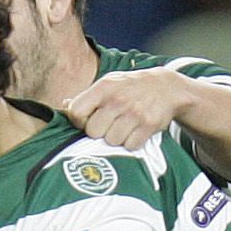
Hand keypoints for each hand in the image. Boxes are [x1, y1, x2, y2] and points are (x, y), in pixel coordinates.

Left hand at [62, 68, 192, 150]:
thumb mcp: (108, 83)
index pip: (77, 112)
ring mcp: (134, 113)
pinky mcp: (148, 126)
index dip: (79, 121)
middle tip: (109, 125)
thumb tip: (65, 106)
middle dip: (99, 132)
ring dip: (116, 138)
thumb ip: (87, 96)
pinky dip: (131, 143)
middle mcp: (118, 100)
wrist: (166, 87)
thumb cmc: (130, 87)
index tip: (87, 120)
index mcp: (104, 87)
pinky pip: (130, 146)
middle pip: (93, 131)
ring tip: (123, 127)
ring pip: (111, 141)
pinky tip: (135, 132)